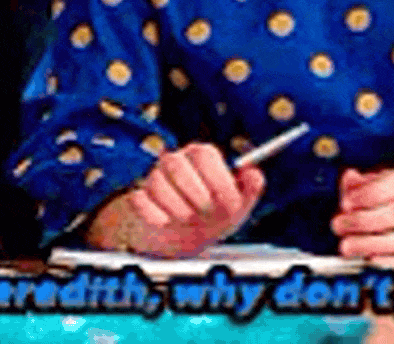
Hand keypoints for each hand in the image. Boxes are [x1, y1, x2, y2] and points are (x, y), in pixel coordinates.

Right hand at [87, 142, 264, 256]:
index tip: (229, 204)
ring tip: (189, 220)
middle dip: (197, 197)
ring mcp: (155, 178)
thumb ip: (251, 188)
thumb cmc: (213, 216)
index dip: (219, 182)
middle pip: (178, 166)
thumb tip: (254, 174)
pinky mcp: (139, 198)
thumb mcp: (237, 205)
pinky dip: (155, 217)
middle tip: (207, 214)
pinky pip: (140, 201)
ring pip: (158, 183)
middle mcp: (177, 160)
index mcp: (203, 156)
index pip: (206, 155)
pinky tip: (167, 222)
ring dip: (177, 209)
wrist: (181, 238)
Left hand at [330, 167, 393, 270]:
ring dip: (367, 245)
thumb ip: (357, 183)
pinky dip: (382, 263)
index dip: (364, 195)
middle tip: (338, 225)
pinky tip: (365, 258)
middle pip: (393, 215)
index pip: (389, 186)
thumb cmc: (392, 202)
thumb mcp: (375, 184)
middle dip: (361, 221)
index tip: (346, 202)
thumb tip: (349, 179)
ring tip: (346, 246)